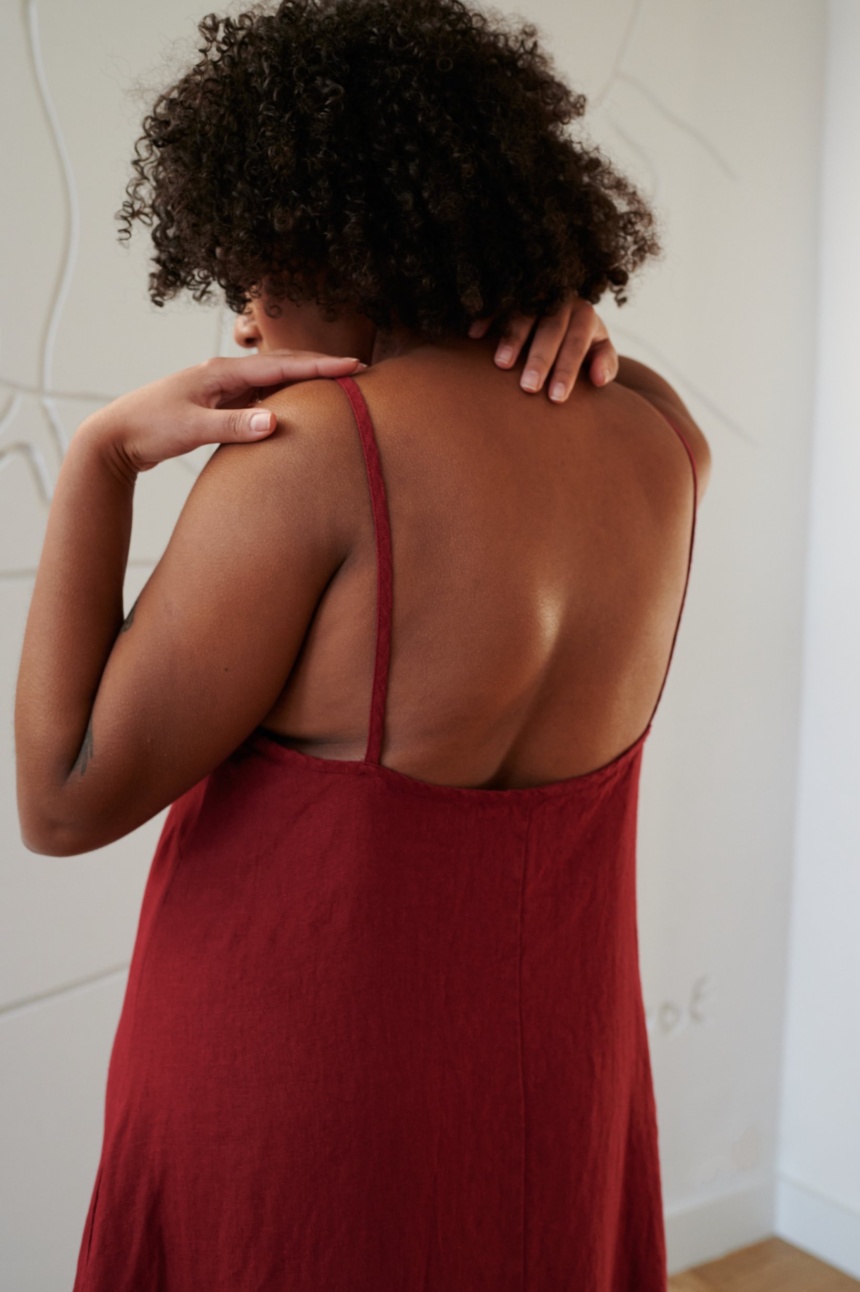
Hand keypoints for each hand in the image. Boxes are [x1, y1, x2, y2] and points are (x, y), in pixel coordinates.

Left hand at [80, 350, 366, 474]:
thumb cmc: (149, 428)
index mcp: (222, 372)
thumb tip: (274, 421)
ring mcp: (221, 388)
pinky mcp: (217, 404)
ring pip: (273, 380)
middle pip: (282, 364)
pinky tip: (296, 406)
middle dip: (320, 366)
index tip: (354, 366)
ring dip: (304, 379)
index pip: (282, 365)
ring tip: (337, 385)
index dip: (321, 366)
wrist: (116, 436)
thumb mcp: (192, 429)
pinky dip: (284, 397)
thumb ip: (233, 426)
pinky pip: (260, 396)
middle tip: (357, 370)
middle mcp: (224, 374)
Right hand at [468, 297, 617, 401]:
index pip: (576, 343)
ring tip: (502, 365)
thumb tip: (599, 379)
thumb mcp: (599, 348)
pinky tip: (474, 336)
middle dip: (540, 359)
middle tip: (529, 388)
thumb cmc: (581, 340)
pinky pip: (498, 303)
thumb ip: (605, 363)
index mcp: (585, 315)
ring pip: (524, 314)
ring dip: (512, 338)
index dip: (567, 371)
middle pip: (551, 329)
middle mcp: (561, 300)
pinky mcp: (512, 293)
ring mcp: (534, 294)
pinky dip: (486, 318)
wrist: (563, 310)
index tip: (557, 398)